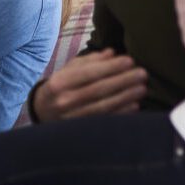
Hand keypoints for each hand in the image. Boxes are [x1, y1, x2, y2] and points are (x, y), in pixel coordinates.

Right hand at [32, 49, 147, 120]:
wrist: (42, 113)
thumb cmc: (61, 86)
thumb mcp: (69, 70)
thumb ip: (90, 61)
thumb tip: (112, 53)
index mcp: (60, 82)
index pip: (88, 73)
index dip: (111, 67)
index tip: (130, 61)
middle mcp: (64, 101)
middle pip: (98, 90)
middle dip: (123, 81)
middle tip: (142, 74)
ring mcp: (72, 119)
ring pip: (103, 107)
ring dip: (125, 97)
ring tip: (142, 88)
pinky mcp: (80, 131)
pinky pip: (104, 121)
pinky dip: (121, 113)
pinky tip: (134, 106)